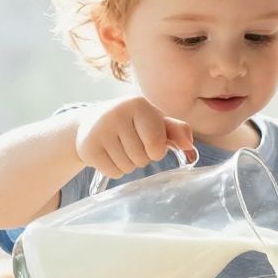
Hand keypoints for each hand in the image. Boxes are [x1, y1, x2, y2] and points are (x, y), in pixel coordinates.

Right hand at [74, 96, 193, 176]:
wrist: (91, 123)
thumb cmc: (133, 123)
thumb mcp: (155, 121)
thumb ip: (176, 131)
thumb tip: (189, 145)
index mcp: (139, 104)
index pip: (156, 143)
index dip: (156, 150)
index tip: (149, 142)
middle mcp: (117, 113)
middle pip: (142, 158)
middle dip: (141, 157)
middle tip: (130, 144)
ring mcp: (99, 130)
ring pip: (128, 167)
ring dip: (128, 164)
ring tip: (119, 148)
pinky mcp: (88, 147)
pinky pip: (114, 173)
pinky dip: (115, 170)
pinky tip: (108, 154)